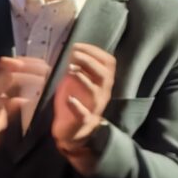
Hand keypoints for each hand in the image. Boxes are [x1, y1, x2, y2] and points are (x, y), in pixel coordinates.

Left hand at [51, 41, 116, 171]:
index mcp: (103, 82)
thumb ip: (77, 68)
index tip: (79, 45)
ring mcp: (94, 107)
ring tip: (70, 70)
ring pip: (96, 92)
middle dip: (90, 61)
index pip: (108, 63)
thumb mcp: (76, 82)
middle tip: (74, 54)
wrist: (71, 131)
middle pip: (104, 75)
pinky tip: (69, 98)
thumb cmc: (74, 102)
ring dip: (83, 79)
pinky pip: (83, 114)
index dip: (95, 52)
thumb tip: (72, 51)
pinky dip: (77, 105)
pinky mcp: (82, 121)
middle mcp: (102, 93)